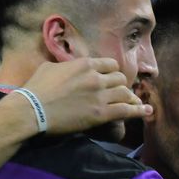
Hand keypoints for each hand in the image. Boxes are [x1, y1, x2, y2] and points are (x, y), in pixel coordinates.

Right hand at [22, 57, 151, 134]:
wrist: (32, 110)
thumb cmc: (36, 89)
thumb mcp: (50, 68)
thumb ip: (66, 66)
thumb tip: (68, 66)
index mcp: (84, 64)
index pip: (110, 64)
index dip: (112, 72)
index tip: (112, 79)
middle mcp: (96, 77)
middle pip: (120, 79)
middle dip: (121, 86)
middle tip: (120, 93)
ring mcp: (100, 96)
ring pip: (125, 93)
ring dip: (130, 98)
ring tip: (136, 102)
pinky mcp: (101, 114)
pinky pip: (127, 111)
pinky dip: (139, 111)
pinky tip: (147, 111)